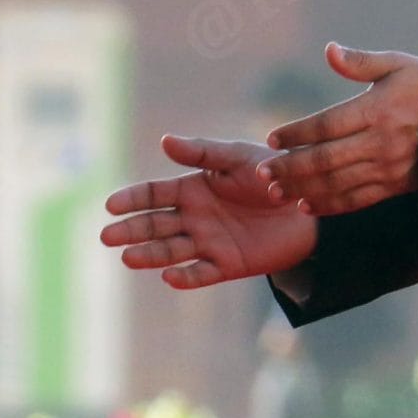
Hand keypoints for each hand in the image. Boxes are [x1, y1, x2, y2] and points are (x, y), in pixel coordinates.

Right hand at [101, 134, 316, 287]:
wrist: (309, 205)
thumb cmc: (273, 174)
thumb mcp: (237, 157)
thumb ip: (202, 152)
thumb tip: (164, 141)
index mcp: (191, 188)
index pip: (153, 194)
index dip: (131, 199)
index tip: (110, 205)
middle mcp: (194, 217)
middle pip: (154, 224)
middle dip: (131, 230)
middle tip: (107, 236)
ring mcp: (208, 242)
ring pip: (171, 250)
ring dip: (150, 254)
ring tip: (128, 257)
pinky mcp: (228, 264)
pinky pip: (202, 273)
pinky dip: (186, 277)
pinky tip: (169, 276)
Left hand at [262, 43, 417, 214]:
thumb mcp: (399, 65)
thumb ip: (361, 62)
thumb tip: (329, 49)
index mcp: (378, 109)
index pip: (328, 124)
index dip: (298, 133)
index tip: (273, 138)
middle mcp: (381, 142)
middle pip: (326, 159)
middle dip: (291, 167)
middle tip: (262, 172)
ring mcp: (388, 168)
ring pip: (337, 183)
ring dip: (303, 189)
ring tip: (275, 192)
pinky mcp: (396, 186)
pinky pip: (358, 200)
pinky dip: (330, 205)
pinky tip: (306, 206)